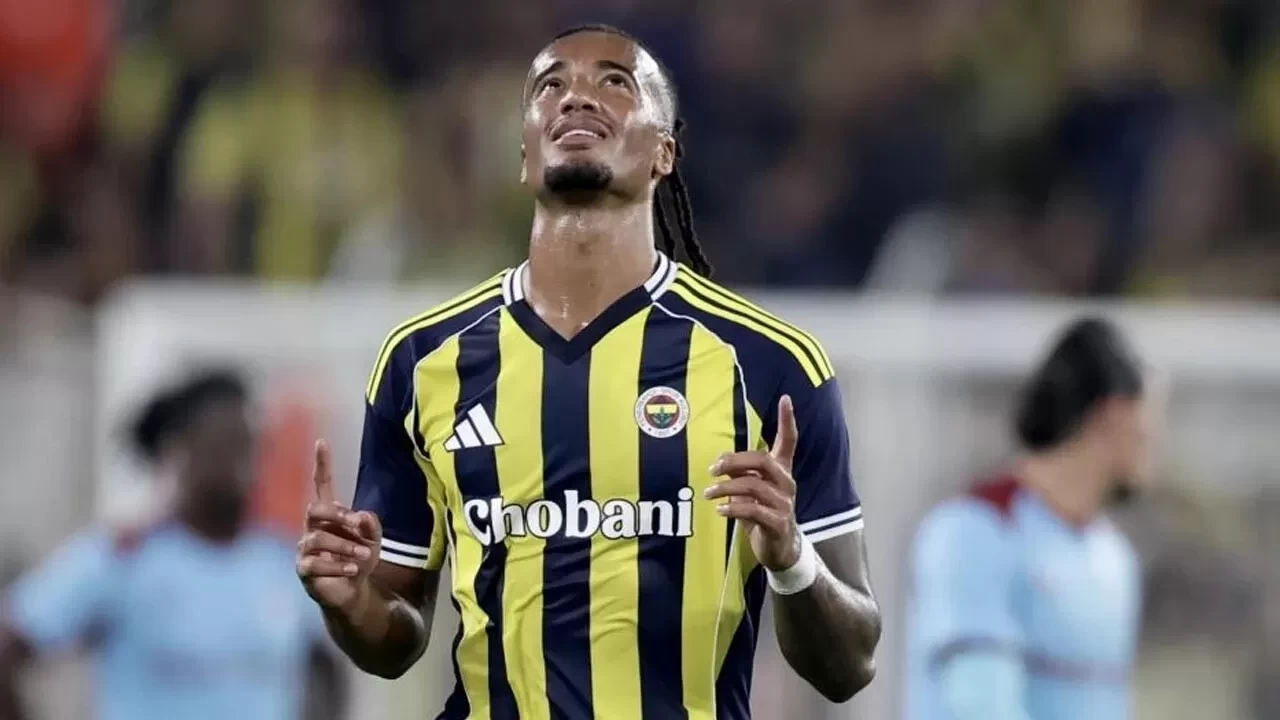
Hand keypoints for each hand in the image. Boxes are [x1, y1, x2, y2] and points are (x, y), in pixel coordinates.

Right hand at [296, 440, 381, 613]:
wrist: (353, 590)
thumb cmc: (359, 559)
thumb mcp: (373, 540)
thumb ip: (371, 525)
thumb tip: (361, 516)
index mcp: (329, 515)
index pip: (322, 486)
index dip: (322, 465)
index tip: (322, 443)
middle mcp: (312, 528)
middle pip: (315, 510)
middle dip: (338, 515)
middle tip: (359, 526)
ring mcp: (304, 549)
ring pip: (318, 539)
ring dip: (345, 546)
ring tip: (364, 555)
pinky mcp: (303, 569)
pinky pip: (315, 563)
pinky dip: (337, 565)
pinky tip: (352, 568)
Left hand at [705, 395, 800, 571]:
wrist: (780, 549)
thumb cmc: (762, 514)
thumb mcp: (750, 490)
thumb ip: (739, 473)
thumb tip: (719, 461)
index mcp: (781, 471)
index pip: (789, 441)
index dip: (788, 420)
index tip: (786, 398)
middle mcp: (786, 484)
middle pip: (763, 461)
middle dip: (734, 461)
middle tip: (713, 469)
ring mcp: (784, 504)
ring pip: (754, 486)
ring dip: (726, 488)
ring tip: (708, 493)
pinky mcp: (778, 523)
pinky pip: (754, 511)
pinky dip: (733, 509)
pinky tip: (720, 510)